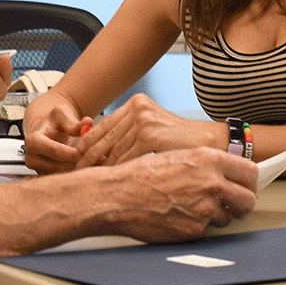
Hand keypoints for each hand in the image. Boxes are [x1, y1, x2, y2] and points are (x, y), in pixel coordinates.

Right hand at [24, 100, 92, 173]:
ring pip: (62, 175)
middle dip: (80, 162)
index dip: (74, 153)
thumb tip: (88, 123)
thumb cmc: (55, 121)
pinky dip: (77, 174)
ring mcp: (37, 169)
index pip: (56, 151)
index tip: (91, 151)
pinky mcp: (44, 176)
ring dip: (81, 170)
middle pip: (59, 165)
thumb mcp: (63, 114)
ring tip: (99, 162)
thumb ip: (74, 121)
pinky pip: (62, 179)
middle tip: (101, 159)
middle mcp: (31, 158)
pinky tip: (91, 167)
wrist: (48, 131)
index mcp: (33, 141)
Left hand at [75, 93, 223, 167]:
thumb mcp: (153, 127)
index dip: (89, 141)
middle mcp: (138, 108)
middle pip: (105, 136)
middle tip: (77, 170)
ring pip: (113, 150)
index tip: (78, 155)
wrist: (208, 141)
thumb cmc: (180, 140)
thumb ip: (129, 132)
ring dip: (100, 167)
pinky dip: (116, 171)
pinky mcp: (149, 136)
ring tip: (90, 179)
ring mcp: (143, 121)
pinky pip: (125, 158)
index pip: (105, 124)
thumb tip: (100, 150)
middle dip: (89, 156)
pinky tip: (110, 181)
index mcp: (137, 103)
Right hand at [101, 147, 257, 242]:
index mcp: (209, 159)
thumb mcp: (178, 155)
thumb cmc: (141, 174)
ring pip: (227, 218)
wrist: (118, 195)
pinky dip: (196, 226)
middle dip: (243, 205)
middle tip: (234, 206)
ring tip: (192, 208)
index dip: (251, 182)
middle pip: (248, 200)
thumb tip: (225, 174)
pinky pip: (205, 231)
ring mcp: (205, 208)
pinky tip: (178, 217)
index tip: (248, 187)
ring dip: (216, 216)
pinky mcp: (194, 230)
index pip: (250, 172)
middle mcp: (212, 182)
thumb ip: (206, 164)